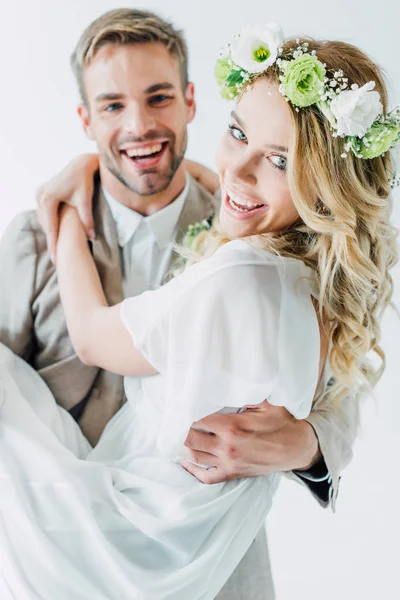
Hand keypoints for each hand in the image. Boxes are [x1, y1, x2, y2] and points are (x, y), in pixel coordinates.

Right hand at [36, 154, 98, 261]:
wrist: (81, 164)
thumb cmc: (85, 181)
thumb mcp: (85, 200)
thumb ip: (87, 219)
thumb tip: (92, 237)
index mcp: (49, 198)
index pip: (51, 227)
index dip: (54, 244)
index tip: (56, 258)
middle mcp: (40, 196)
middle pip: (46, 225)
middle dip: (51, 241)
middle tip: (56, 259)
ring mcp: (39, 194)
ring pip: (44, 220)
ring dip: (49, 233)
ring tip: (55, 250)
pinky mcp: (42, 193)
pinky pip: (44, 213)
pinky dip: (49, 224)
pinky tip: (55, 235)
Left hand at [181, 400, 320, 483]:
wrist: (297, 448)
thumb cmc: (283, 423)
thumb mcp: (268, 402)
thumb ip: (247, 392)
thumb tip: (230, 379)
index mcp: (232, 427)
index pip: (198, 420)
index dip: (186, 412)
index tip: (180, 406)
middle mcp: (227, 447)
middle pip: (190, 439)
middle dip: (180, 429)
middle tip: (174, 420)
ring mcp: (228, 463)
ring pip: (194, 457)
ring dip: (182, 447)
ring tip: (176, 436)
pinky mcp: (232, 474)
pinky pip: (206, 476)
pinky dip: (193, 470)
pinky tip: (185, 462)